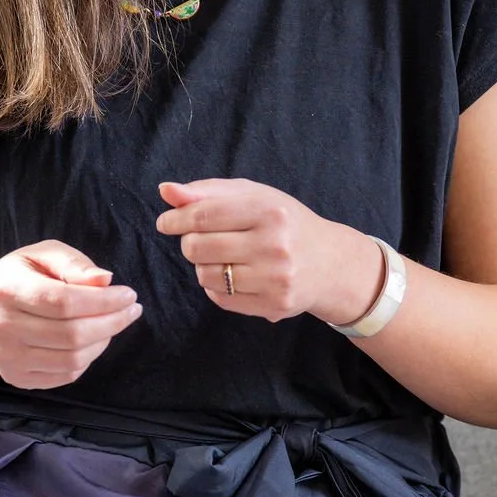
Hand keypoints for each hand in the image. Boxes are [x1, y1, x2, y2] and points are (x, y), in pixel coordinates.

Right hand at [0, 240, 141, 389]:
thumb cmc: (21, 277)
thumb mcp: (42, 255)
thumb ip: (73, 263)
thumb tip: (105, 281)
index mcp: (6, 289)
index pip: (63, 301)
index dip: (103, 301)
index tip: (129, 295)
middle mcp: (2, 327)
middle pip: (72, 334)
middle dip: (112, 322)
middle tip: (132, 310)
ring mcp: (8, 357)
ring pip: (73, 359)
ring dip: (104, 341)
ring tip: (113, 323)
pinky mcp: (17, 378)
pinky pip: (67, 375)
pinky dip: (88, 358)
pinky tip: (93, 340)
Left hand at [155, 179, 379, 323]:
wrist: (330, 263)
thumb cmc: (284, 222)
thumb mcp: (252, 195)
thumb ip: (206, 191)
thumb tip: (166, 191)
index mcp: (268, 210)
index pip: (202, 215)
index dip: (176, 219)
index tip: (166, 222)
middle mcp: (274, 246)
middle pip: (196, 248)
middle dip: (191, 242)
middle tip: (204, 239)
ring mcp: (275, 279)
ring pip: (204, 276)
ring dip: (203, 266)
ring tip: (224, 257)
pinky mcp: (274, 306)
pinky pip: (219, 298)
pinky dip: (216, 287)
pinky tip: (234, 275)